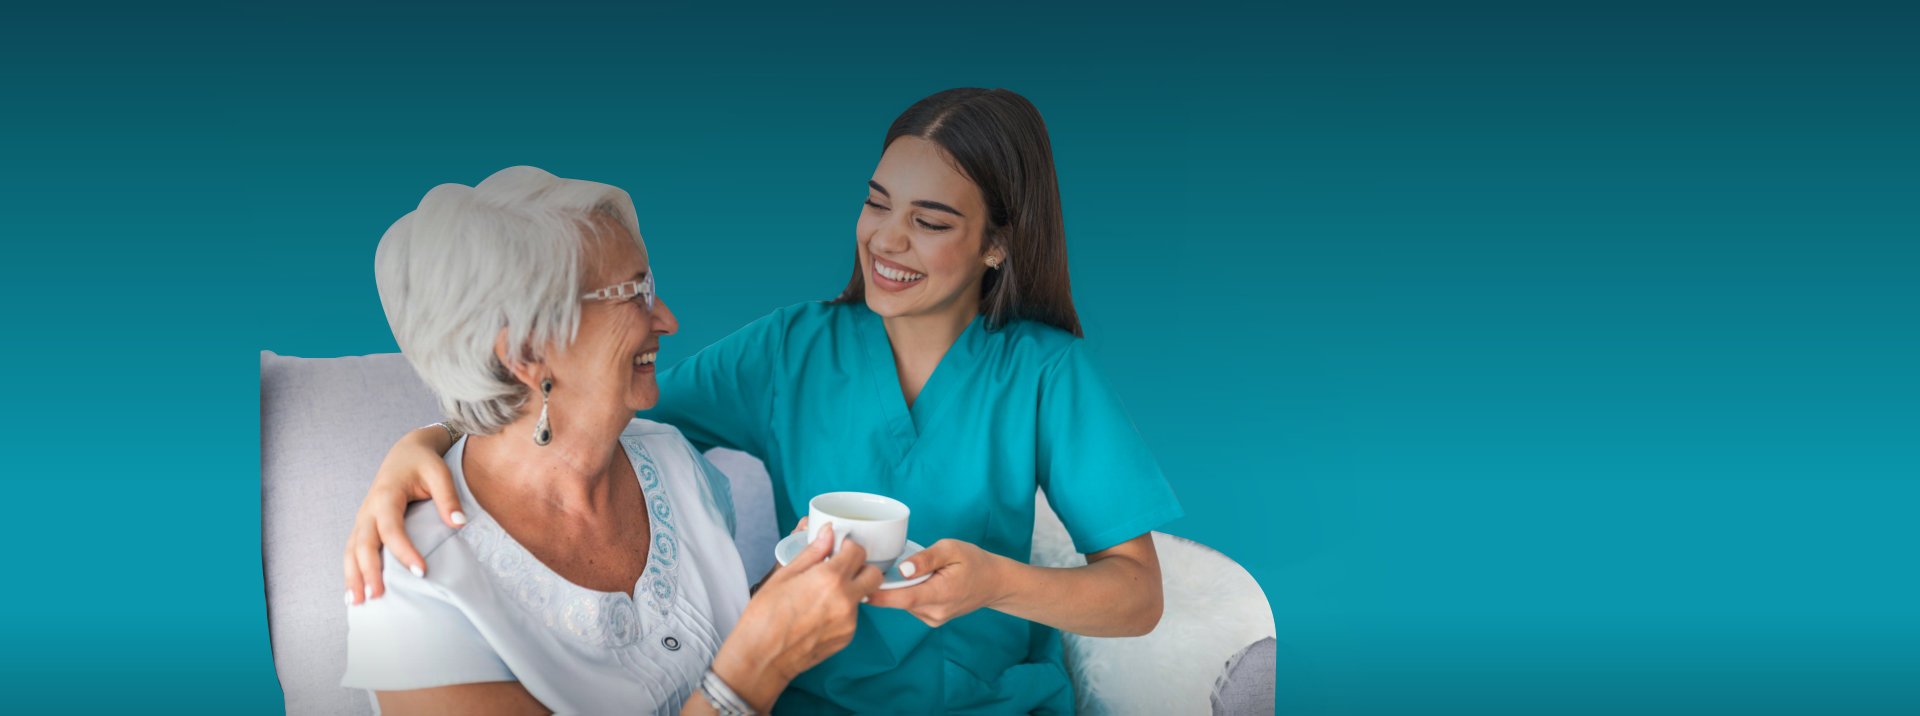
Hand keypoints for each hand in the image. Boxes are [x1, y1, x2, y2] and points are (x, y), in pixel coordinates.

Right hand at [344, 428, 462, 604]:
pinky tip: (354, 593)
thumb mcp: (439, 472)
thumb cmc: (423, 463)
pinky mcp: (363, 526)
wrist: (404, 452)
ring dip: (352, 577)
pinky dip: (351, 572)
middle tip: (378, 596)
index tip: (421, 572)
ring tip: (357, 603)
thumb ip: (448, 497)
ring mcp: (363, 519)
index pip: (391, 529)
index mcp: (386, 496)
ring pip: (351, 551)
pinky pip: (352, 551)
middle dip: (368, 571)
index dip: (404, 551)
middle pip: (363, 544)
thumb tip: (459, 523)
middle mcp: (369, 509)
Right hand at [714, 524, 883, 709]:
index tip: (839, 549)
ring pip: (863, 596)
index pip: (859, 552)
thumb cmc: (765, 616)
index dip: (849, 547)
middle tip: (841, 569)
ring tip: (822, 595)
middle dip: (862, 567)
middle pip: (874, 574)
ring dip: (850, 590)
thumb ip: (812, 552)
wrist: (762, 658)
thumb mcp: (784, 575)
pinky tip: (819, 614)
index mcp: (830, 579)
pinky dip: (842, 611)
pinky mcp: (847, 638)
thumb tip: (828, 532)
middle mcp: (846, 599)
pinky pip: (853, 616)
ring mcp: (849, 621)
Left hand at [863, 538, 1009, 627]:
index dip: (878, 594)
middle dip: (883, 587)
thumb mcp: (951, 549)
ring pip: (903, 604)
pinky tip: (914, 581)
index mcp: (940, 594)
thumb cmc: (974, 562)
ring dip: (897, 590)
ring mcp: (933, 619)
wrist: (995, 583)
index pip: (902, 599)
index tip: (859, 586)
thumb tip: (903, 569)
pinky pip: (911, 606)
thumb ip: (926, 559)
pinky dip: (907, 594)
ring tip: (899, 571)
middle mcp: (935, 612)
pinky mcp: (932, 619)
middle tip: (871, 568)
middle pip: (899, 601)